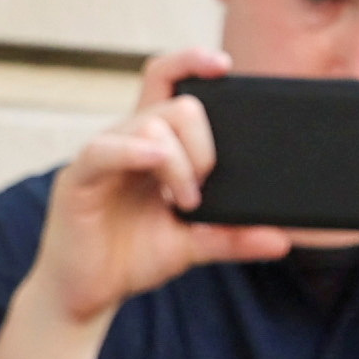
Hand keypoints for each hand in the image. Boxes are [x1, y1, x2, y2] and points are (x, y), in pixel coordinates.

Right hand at [26, 51, 286, 324]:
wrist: (88, 296)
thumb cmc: (132, 257)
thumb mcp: (194, 245)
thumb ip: (233, 237)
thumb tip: (281, 238)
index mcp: (153, 145)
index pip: (168, 82)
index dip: (191, 62)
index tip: (224, 65)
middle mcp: (127, 141)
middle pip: (175, 104)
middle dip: (203, 146)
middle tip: (201, 192)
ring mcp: (102, 157)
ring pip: (149, 125)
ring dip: (179, 164)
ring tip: (184, 205)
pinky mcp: (78, 179)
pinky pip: (105, 149)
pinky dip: (134, 151)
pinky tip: (155, 162)